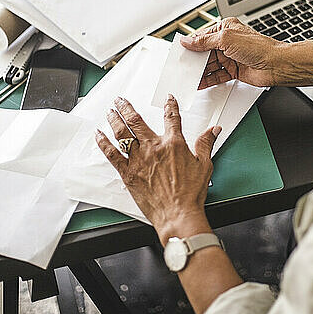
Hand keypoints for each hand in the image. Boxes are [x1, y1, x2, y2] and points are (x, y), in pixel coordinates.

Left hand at [95, 95, 220, 245]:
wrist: (178, 214)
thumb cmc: (190, 194)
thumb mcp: (204, 165)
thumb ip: (206, 144)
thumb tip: (213, 130)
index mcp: (173, 143)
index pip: (171, 117)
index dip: (170, 105)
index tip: (168, 99)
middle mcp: (153, 148)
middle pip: (136, 121)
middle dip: (127, 107)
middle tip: (121, 100)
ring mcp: (139, 159)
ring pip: (122, 133)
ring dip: (114, 120)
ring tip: (110, 112)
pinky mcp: (128, 173)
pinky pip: (112, 154)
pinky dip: (103, 143)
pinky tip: (99, 135)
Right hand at [180, 17, 284, 88]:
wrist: (276, 65)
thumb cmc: (258, 47)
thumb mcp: (226, 39)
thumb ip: (205, 41)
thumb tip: (188, 40)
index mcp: (225, 28)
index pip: (202, 36)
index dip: (191, 44)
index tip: (180, 52)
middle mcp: (227, 42)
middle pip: (204, 52)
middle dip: (194, 60)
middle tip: (183, 67)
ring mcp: (230, 57)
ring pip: (210, 65)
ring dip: (200, 72)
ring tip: (188, 77)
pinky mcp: (234, 70)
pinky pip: (217, 75)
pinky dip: (208, 80)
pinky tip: (200, 83)